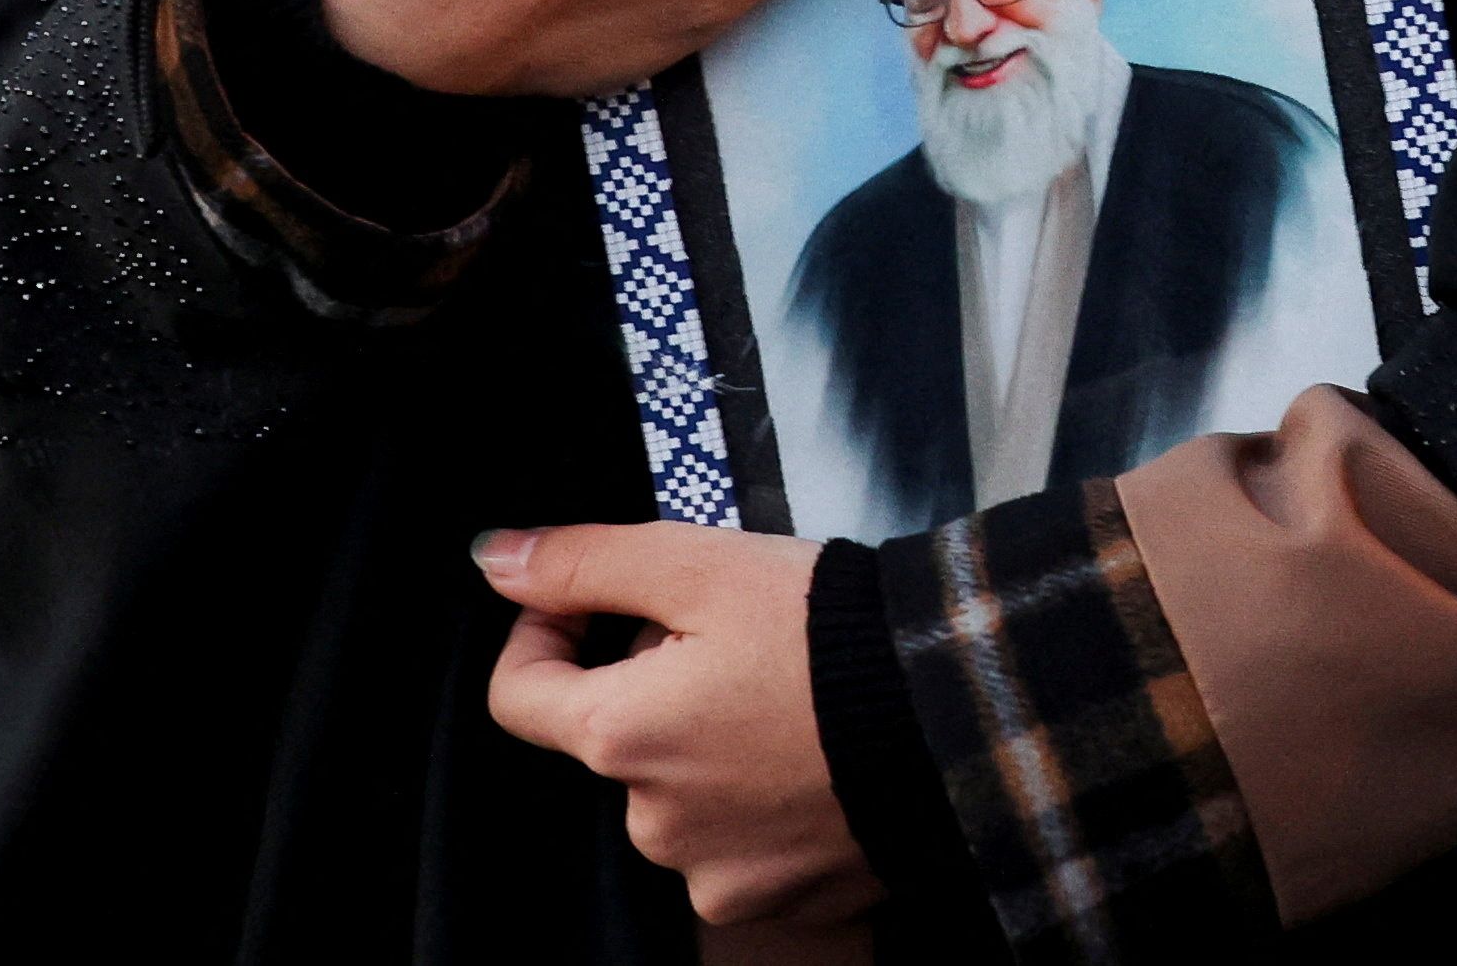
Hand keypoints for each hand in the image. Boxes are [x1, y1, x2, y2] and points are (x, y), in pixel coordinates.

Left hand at [473, 522, 864, 925]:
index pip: (519, 695)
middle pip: (613, 738)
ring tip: (785, 694)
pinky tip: (810, 752)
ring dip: (707, 743)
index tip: (592, 604)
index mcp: (620, 737)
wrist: (960, 712)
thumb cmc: (833, 635)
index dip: (545, 632)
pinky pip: (738, 841)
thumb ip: (587, 560)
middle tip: (734, 638)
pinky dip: (759, 797)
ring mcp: (717, 874)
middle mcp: (654, 823)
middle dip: (653, 684)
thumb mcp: (702, 564)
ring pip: (678, 790)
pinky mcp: (779, 899)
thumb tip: (497, 558)